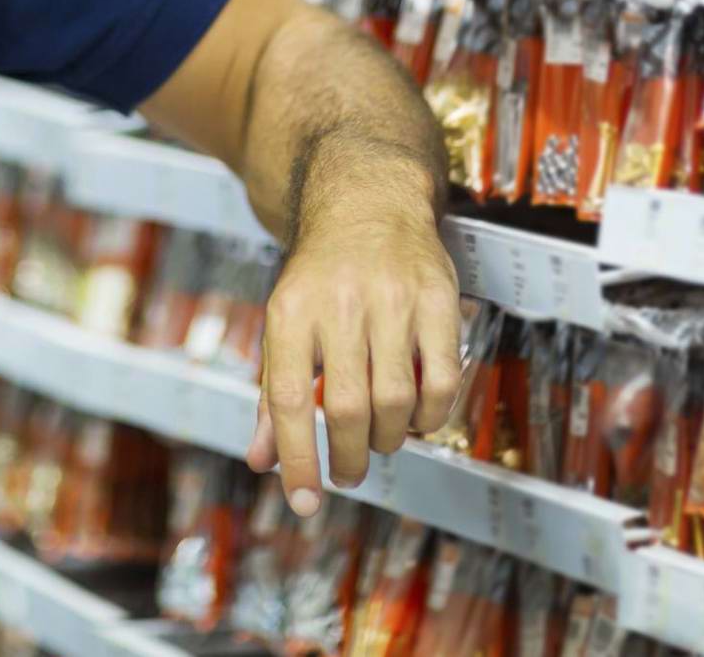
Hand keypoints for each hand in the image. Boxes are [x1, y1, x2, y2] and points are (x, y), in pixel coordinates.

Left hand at [246, 214, 460, 514]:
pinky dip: (432, 415)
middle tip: (348, 472)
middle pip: (344, 407)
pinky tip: (418, 417)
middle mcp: (338, 303)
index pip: (287, 398)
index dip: (296, 458)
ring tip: (380, 440)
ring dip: (388, 439)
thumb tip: (261, 461)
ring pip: (394, 400)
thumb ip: (272, 395)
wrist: (367, 202)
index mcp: (290, 311)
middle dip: (347, 457)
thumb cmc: (320, 277)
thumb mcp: (283, 324)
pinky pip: (442, 379)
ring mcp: (392, 300)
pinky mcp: (438, 298)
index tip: (304, 500)